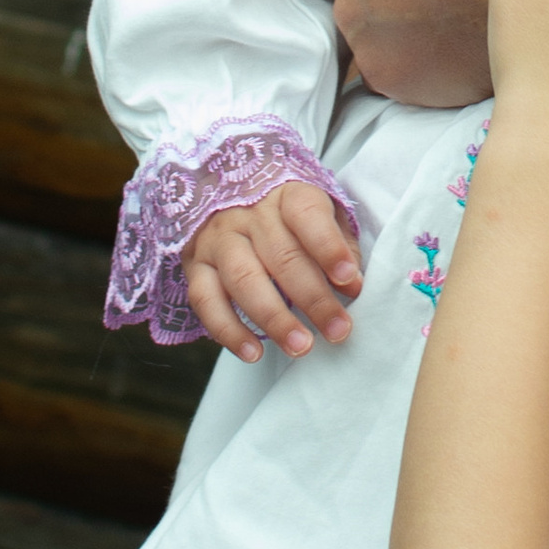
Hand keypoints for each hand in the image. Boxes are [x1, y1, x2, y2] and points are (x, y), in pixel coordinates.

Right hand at [183, 185, 363, 360]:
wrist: (230, 200)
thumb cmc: (289, 217)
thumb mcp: (322, 215)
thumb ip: (341, 245)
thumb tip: (352, 285)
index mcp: (286, 195)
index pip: (306, 215)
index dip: (328, 247)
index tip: (349, 279)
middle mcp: (248, 213)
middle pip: (281, 256)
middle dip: (313, 298)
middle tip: (338, 330)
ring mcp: (218, 239)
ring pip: (244, 279)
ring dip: (274, 318)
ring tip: (301, 347)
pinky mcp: (195, 265)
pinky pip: (206, 301)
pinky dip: (229, 331)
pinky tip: (254, 353)